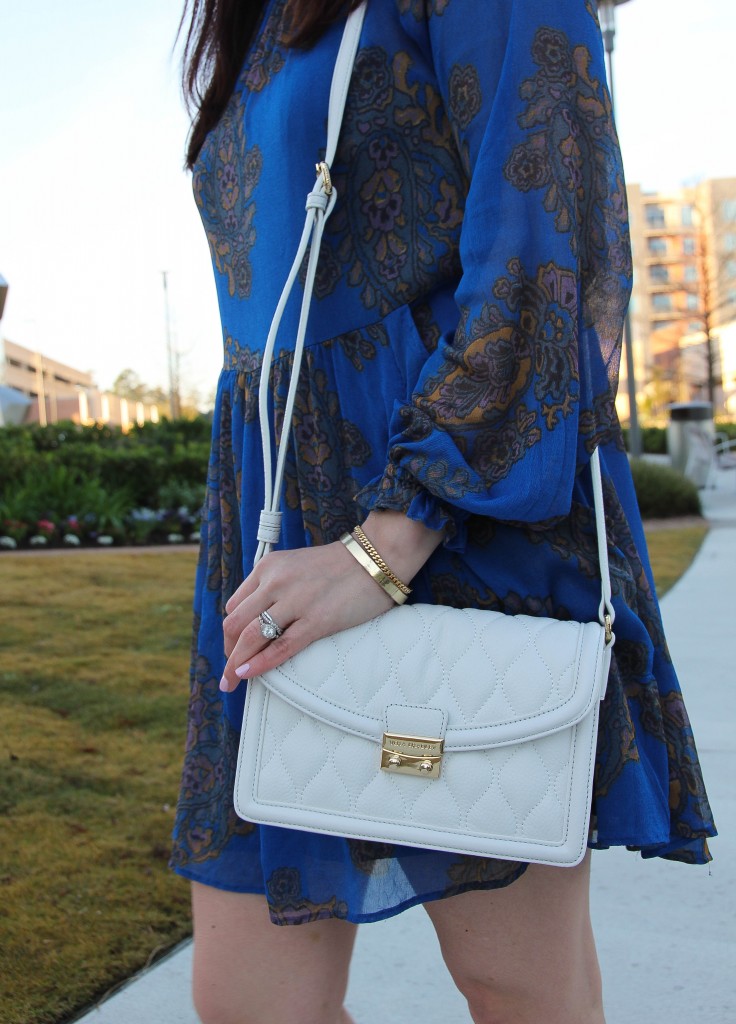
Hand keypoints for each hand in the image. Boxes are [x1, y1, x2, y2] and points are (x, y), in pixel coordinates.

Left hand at [219, 511, 443, 691]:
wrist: (377, 557)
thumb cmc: (340, 565)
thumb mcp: (296, 565)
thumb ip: (277, 586)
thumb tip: (262, 617)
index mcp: (268, 567)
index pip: (234, 605)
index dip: (231, 632)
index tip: (235, 649)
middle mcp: (275, 582)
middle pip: (235, 623)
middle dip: (228, 651)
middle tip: (230, 671)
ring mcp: (296, 601)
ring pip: (251, 637)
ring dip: (235, 664)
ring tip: (230, 683)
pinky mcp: (317, 620)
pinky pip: (280, 647)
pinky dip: (258, 664)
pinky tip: (247, 675)